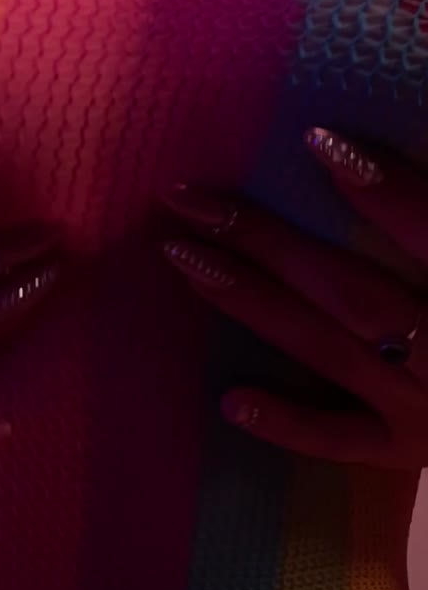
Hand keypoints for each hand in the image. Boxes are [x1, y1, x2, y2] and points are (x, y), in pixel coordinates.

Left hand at [162, 126, 427, 468]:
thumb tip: (354, 154)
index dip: (386, 192)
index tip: (315, 140)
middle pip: (351, 291)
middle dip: (269, 242)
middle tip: (193, 202)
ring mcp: (426, 408)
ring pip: (330, 350)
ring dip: (254, 303)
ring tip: (186, 259)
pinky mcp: (404, 449)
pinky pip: (340, 438)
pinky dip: (286, 423)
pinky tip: (230, 400)